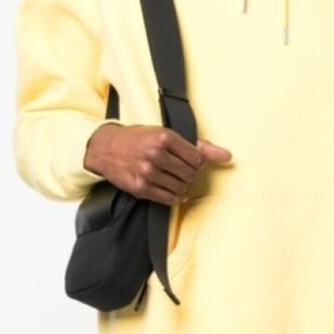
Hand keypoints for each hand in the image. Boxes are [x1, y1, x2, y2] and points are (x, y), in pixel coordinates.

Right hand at [84, 124, 231, 204]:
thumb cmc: (138, 139)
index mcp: (164, 137)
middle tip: (178, 169)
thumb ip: (198, 146)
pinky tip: (170, 190)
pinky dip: (174, 197)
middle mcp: (155, 154)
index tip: (187, 161)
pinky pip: (168, 199)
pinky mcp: (141, 188)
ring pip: (181, 187)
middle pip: (190, 174)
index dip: (195, 162)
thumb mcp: (165, 135)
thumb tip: (227, 156)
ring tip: (171, 177)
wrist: (106, 148)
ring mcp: (147, 172)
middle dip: (188, 174)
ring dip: (181, 186)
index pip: (197, 158)